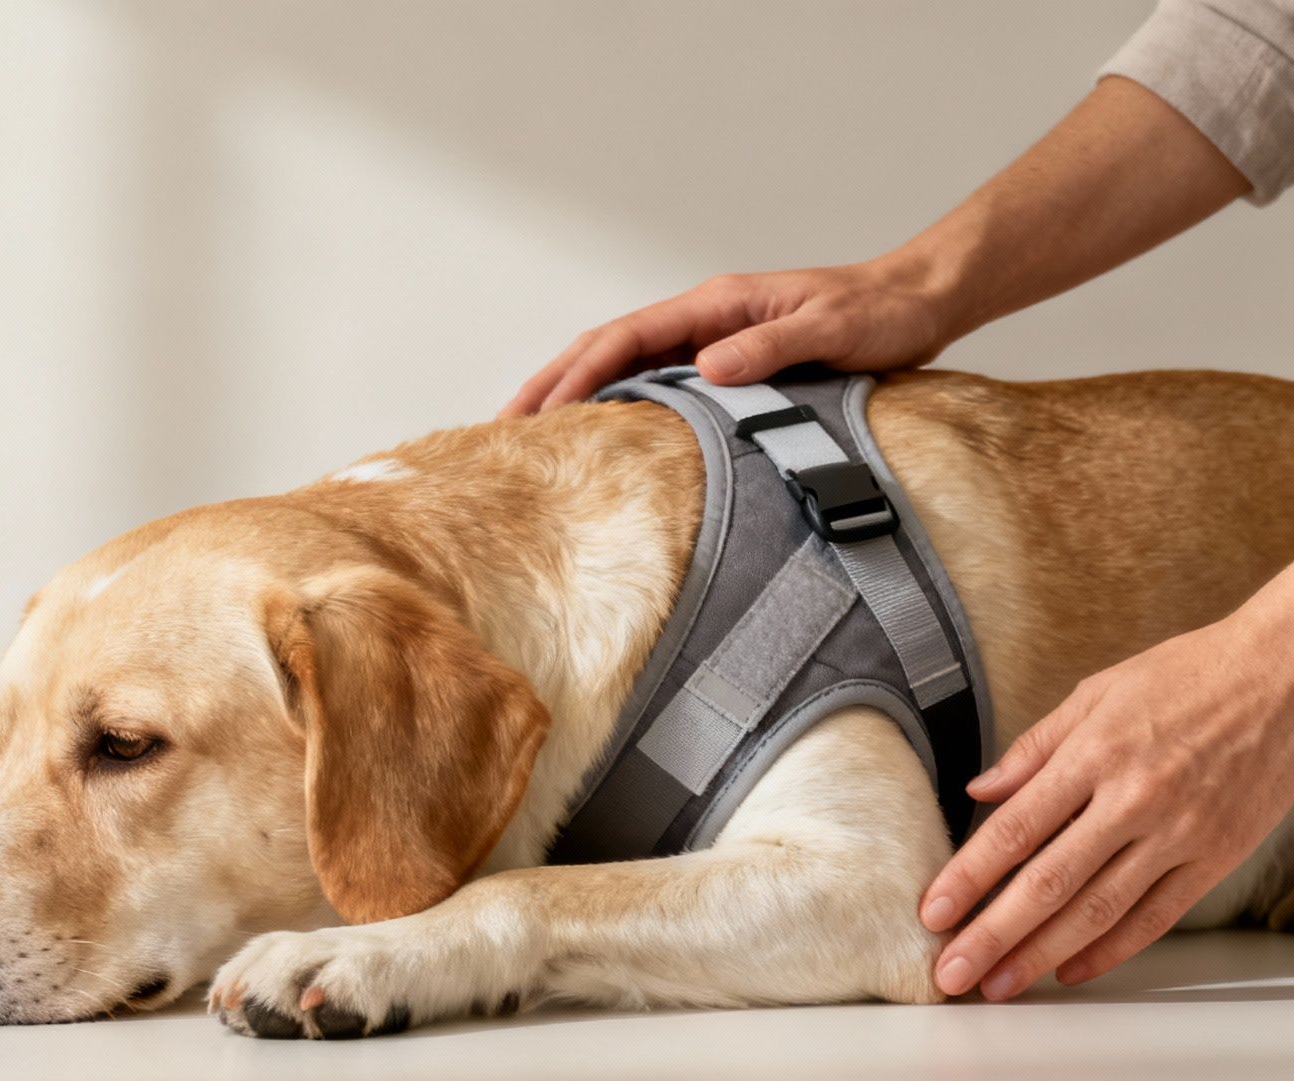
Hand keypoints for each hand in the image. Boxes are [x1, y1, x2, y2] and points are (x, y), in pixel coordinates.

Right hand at [501, 255, 958, 415]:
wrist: (920, 301)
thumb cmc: (880, 312)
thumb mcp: (829, 328)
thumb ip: (768, 347)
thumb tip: (705, 371)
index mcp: (715, 304)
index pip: (625, 339)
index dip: (577, 376)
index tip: (542, 414)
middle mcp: (703, 319)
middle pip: (606, 349)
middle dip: (551, 384)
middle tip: (504, 426)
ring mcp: (710, 340)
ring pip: (623, 365)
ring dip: (575, 395)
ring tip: (533, 436)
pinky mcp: (726, 363)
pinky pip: (656, 384)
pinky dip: (617, 405)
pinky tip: (601, 435)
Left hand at [919, 590, 1293, 1000]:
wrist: (1285, 678)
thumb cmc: (1186, 676)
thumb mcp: (1096, 693)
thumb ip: (1033, 748)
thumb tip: (979, 790)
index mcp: (1094, 755)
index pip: (1015, 830)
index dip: (969, 877)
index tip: (933, 912)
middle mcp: (1134, 800)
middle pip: (1050, 882)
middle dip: (993, 934)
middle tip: (953, 972)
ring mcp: (1179, 834)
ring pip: (1099, 910)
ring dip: (1042, 954)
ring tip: (1000, 984)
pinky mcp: (1216, 856)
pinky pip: (1157, 915)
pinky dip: (1112, 950)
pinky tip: (1072, 970)